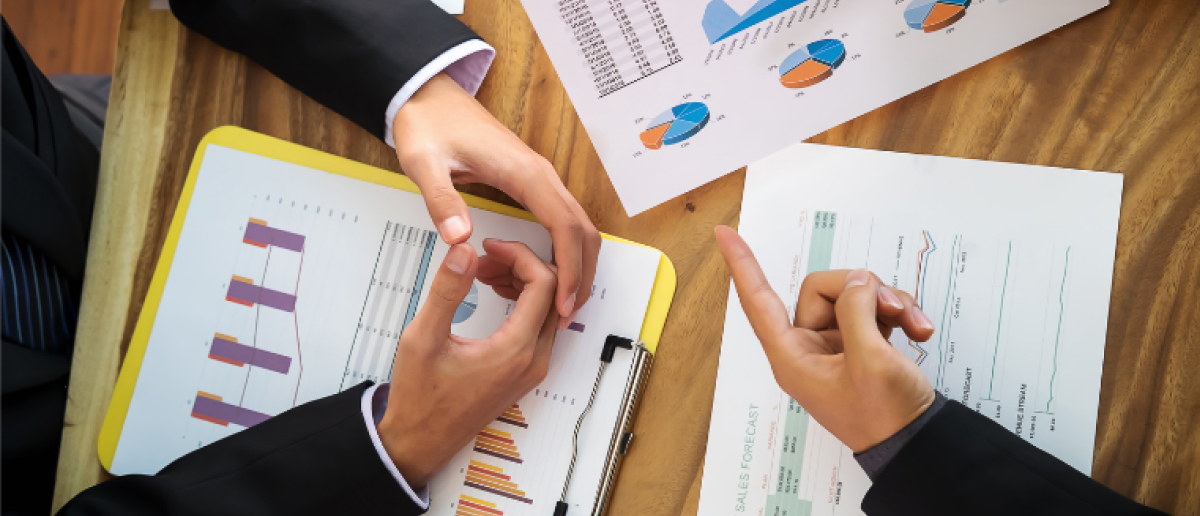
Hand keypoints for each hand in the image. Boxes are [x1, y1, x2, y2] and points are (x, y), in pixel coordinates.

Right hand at [377, 239, 558, 488]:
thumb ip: (446, 291)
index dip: (519, 255)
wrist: (421, 442)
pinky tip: (492, 292)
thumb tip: (463, 251)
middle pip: (553, 293)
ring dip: (523, 282)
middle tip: (485, 258)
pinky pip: (539, 324)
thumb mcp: (422, 338)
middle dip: (522, 265)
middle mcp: (534, 360)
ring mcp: (533, 367)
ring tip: (482, 272)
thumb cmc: (420, 398)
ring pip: (549, 308)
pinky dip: (522, 301)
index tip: (489, 247)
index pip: (544, 283)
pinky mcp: (526, 370)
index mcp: (515, 351)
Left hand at [393, 73, 599, 327]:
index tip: (562, 302)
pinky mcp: (531, 184)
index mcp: (525, 174)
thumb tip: (461, 238)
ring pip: (577, 227)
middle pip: (582, 231)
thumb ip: (442, 200)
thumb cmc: (429, 125)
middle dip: (581, 274)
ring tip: (559, 303)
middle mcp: (541, 176)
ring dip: (576, 265)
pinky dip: (563, 251)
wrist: (428, 96)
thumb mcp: (424, 163)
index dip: (570, 269)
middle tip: (565, 315)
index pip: (565, 227)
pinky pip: (561, 221)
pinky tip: (544, 275)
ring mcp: (539, 180)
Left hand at [715, 226, 936, 452]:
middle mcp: (809, 347)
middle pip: (823, 288)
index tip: (725, 234)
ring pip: (853, 294)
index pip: (759, 301)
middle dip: (862, 289)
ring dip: (888, 301)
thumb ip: (857, 312)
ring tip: (912, 324)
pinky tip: (918, 330)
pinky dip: (898, 312)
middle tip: (892, 308)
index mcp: (793, 356)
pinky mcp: (862, 342)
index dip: (743, 266)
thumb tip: (857, 282)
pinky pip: (873, 308)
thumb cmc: (885, 417)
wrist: (917, 443)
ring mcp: (836, 344)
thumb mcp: (871, 362)